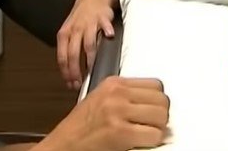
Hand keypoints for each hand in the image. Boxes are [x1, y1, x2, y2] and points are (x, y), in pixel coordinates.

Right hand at [39, 77, 169, 150]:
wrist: (64, 144)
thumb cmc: (81, 127)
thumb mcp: (101, 99)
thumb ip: (125, 95)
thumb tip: (153, 103)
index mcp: (113, 83)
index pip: (155, 84)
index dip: (157, 101)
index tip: (151, 111)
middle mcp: (117, 94)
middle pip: (162, 100)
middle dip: (160, 115)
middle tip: (152, 125)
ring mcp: (119, 112)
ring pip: (161, 116)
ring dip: (158, 129)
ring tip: (146, 134)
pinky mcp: (121, 133)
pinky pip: (154, 135)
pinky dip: (152, 141)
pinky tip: (141, 143)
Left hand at [57, 0, 115, 89]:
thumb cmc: (82, 16)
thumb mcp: (70, 30)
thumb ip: (70, 48)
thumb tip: (71, 71)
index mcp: (65, 34)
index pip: (62, 57)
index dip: (66, 73)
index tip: (70, 84)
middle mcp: (75, 30)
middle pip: (73, 54)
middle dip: (76, 71)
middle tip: (80, 83)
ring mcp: (88, 24)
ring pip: (88, 44)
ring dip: (90, 59)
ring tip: (92, 71)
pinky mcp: (102, 18)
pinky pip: (104, 26)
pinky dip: (107, 31)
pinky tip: (109, 37)